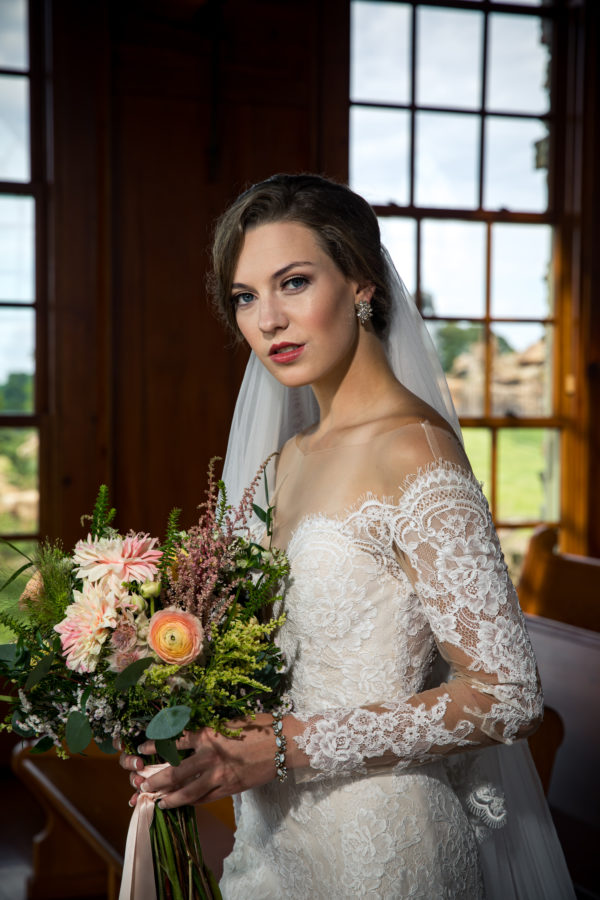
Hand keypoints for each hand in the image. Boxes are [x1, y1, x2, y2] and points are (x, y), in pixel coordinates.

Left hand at [119, 714, 277, 808]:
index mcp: (209, 734)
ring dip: (171, 798)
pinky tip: (186, 804)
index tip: (141, 748)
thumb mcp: (229, 722)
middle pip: (175, 772)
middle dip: (155, 781)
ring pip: (188, 791)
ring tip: (160, 802)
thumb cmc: (258, 726)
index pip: (174, 741)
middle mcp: (210, 756)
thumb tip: (188, 737)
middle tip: (142, 786)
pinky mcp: (231, 788)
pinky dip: (193, 802)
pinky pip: (206, 798)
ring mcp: (220, 774)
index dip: (154, 746)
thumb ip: (209, 732)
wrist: (283, 743)